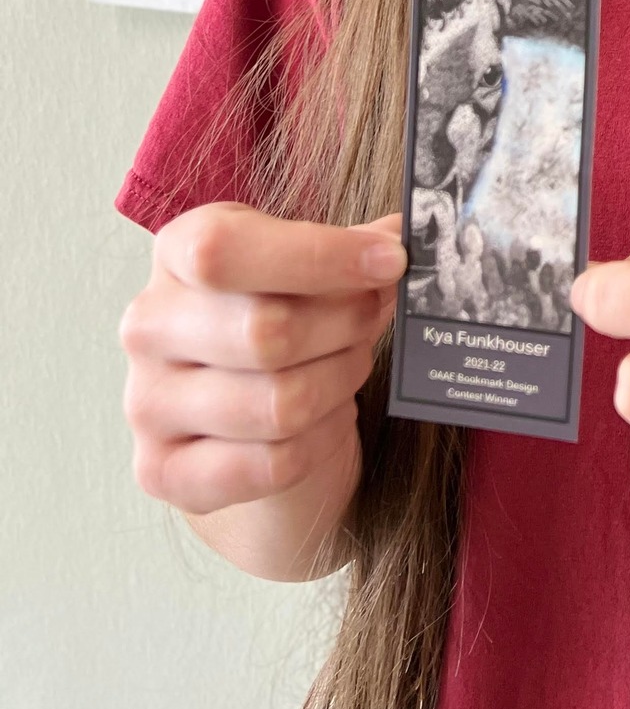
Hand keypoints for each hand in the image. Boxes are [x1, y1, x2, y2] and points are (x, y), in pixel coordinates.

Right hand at [120, 203, 405, 517]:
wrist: (239, 412)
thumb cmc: (280, 313)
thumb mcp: (309, 265)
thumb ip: (356, 246)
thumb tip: (405, 237)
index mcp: (176, 252)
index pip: (225, 250)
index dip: (319, 256)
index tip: (392, 262)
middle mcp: (147, 326)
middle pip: (266, 332)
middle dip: (346, 325)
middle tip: (373, 318)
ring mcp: (146, 404)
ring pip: (280, 403)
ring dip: (340, 381)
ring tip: (349, 364)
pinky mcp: (162, 471)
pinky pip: (273, 463)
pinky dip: (322, 439)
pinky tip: (325, 416)